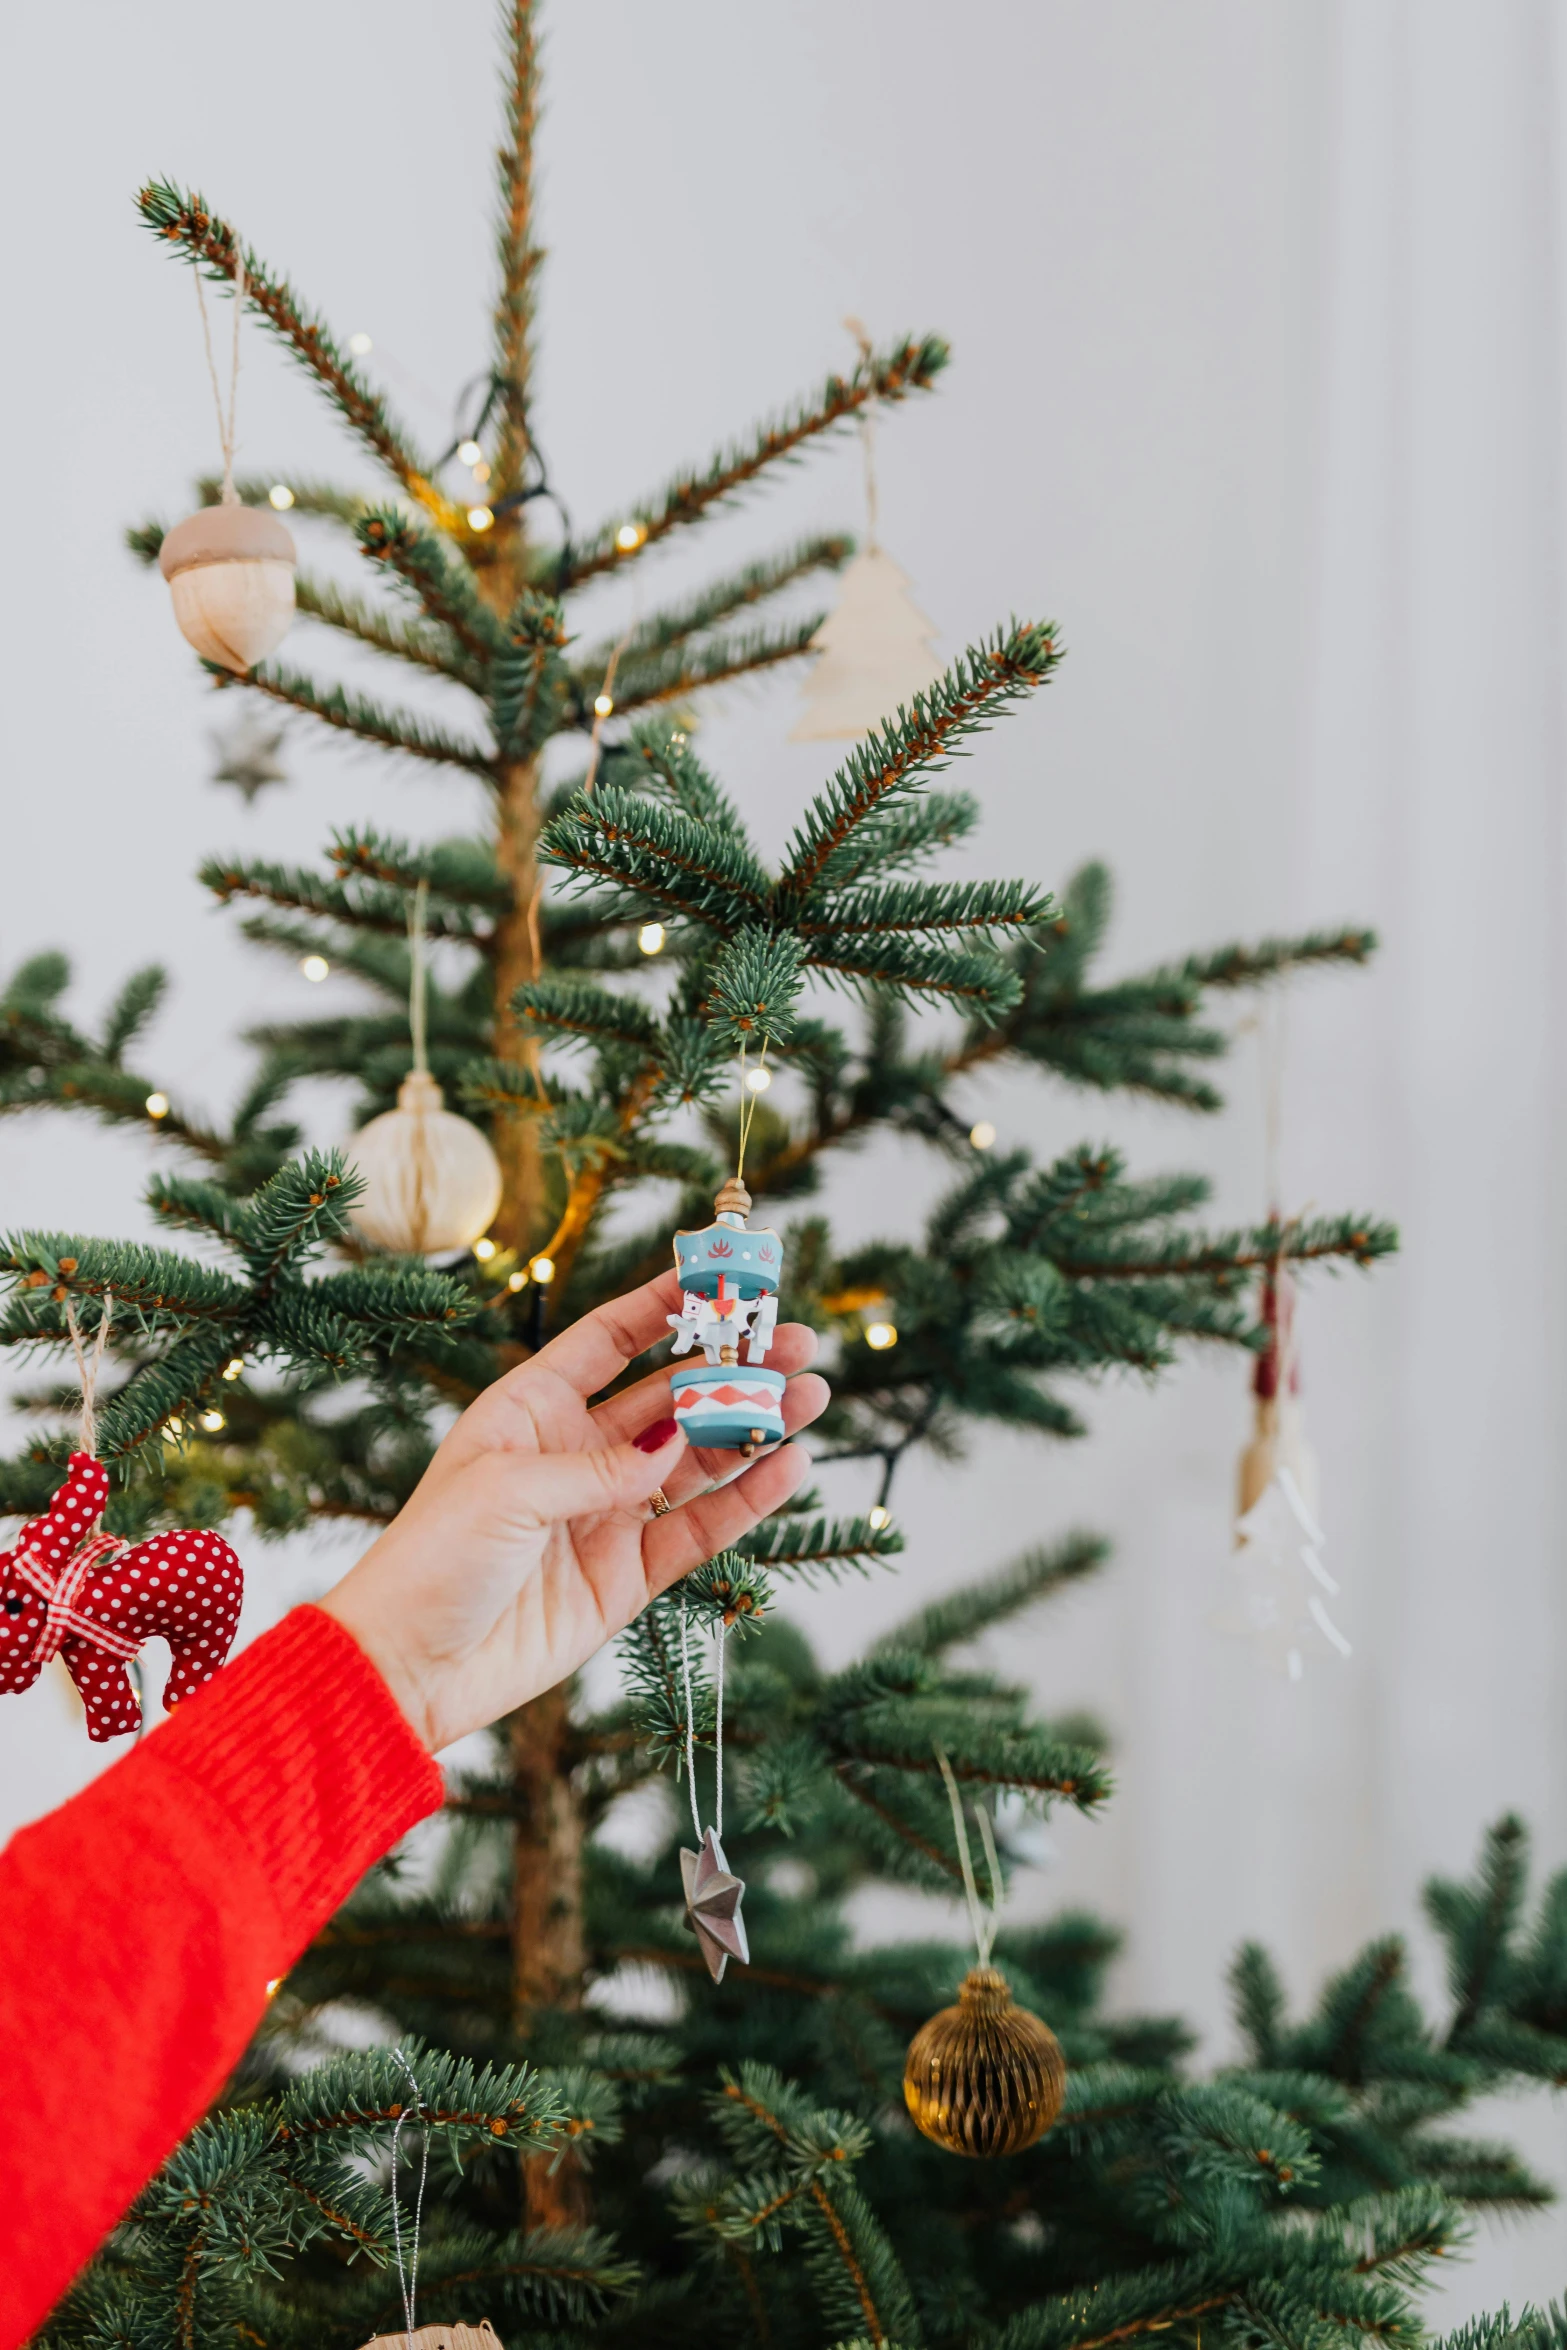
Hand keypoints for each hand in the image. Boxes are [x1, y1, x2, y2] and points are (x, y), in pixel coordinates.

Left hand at [319, 1271, 827, 1751]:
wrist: (407, 1668)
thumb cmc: (432, 1559)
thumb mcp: (508, 1488)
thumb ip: (601, 1466)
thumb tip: (675, 1448)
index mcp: (531, 1410)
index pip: (610, 1341)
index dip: (665, 1306)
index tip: (724, 1278)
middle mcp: (575, 1454)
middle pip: (670, 1396)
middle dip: (733, 1369)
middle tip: (794, 1342)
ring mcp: (605, 1515)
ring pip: (697, 1459)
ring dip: (753, 1428)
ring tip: (811, 1396)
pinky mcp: (627, 1576)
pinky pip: (699, 1528)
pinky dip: (747, 1499)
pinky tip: (789, 1466)